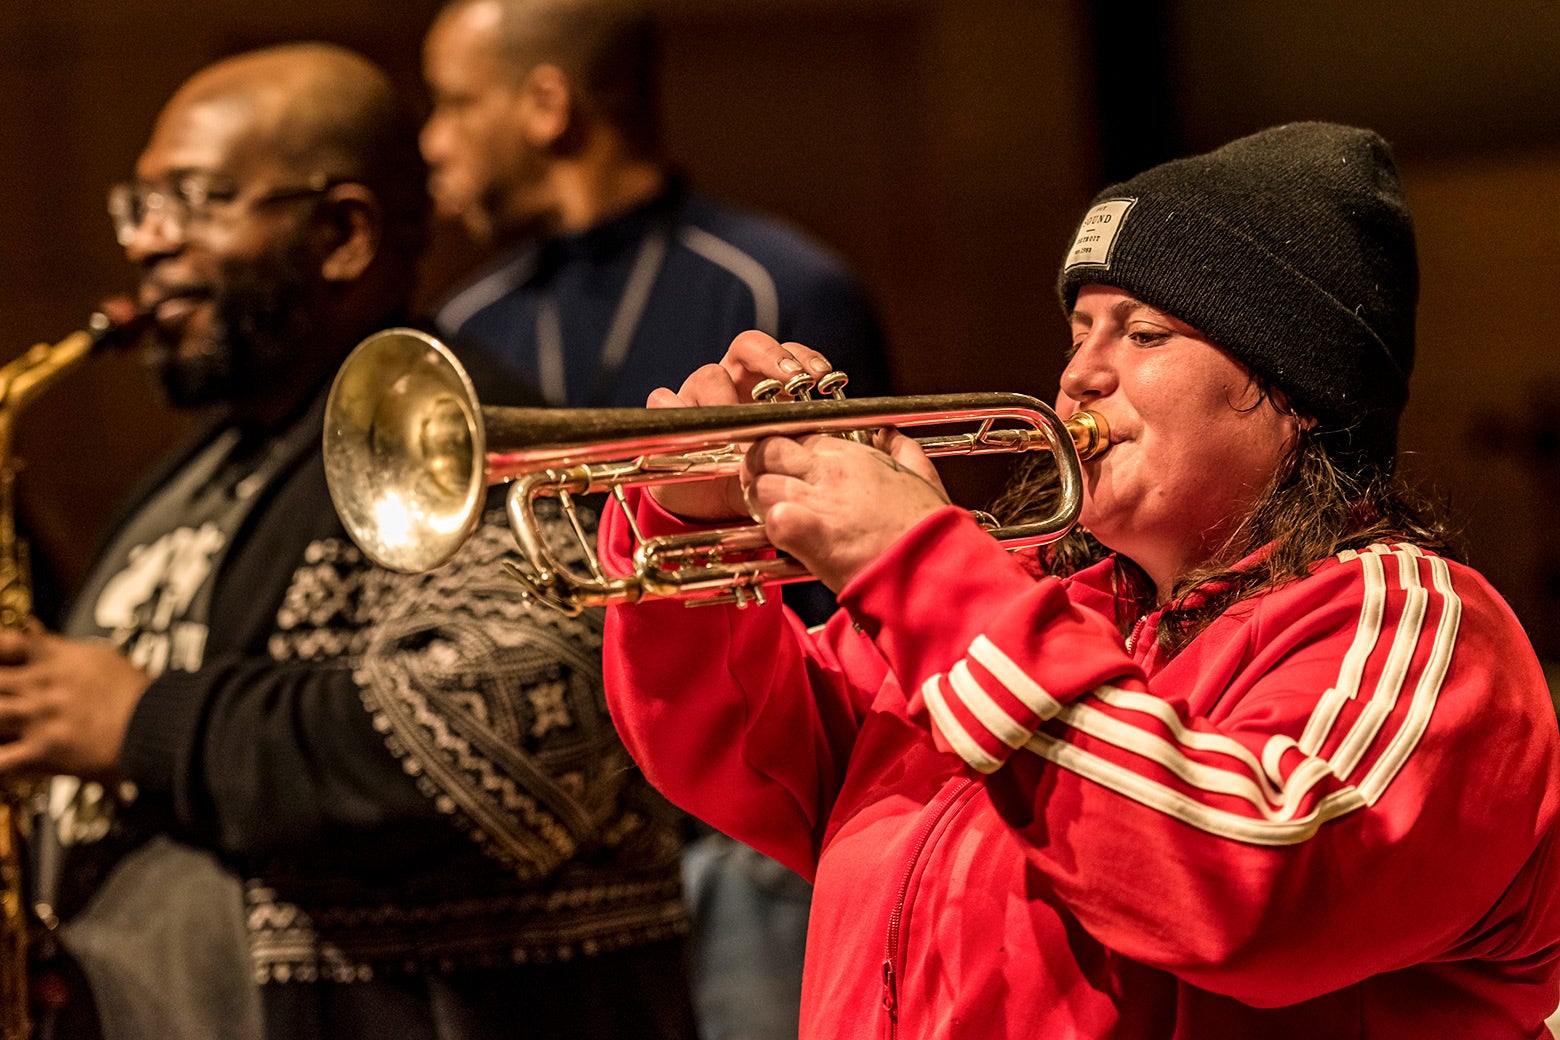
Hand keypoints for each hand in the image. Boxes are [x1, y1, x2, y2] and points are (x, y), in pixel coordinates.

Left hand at [0, 626, 149, 781]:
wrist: (159, 723)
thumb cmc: (135, 693)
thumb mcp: (98, 656)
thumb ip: (56, 646)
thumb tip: (32, 629)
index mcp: (53, 659)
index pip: (3, 644)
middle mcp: (39, 687)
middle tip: (4, 697)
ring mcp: (38, 719)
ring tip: (3, 728)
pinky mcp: (44, 751)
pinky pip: (2, 761)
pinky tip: (2, 767)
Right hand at [645, 330, 842, 521]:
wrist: (714, 509)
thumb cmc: (758, 476)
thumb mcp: (789, 459)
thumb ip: (814, 444)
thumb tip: (872, 442)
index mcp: (763, 382)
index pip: (784, 353)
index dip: (802, 357)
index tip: (823, 377)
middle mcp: (732, 380)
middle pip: (748, 345)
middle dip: (772, 358)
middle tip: (791, 381)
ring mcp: (696, 395)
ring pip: (708, 375)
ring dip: (727, 396)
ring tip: (741, 425)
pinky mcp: (667, 416)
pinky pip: (663, 400)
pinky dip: (675, 409)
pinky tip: (695, 428)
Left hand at [743, 426, 948, 592]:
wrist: (929, 564)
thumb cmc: (927, 527)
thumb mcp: (922, 475)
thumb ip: (904, 451)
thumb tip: (893, 437)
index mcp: (852, 455)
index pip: (797, 438)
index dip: (786, 454)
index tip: (787, 468)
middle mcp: (828, 471)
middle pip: (768, 452)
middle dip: (758, 468)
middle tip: (763, 486)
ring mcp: (814, 500)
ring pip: (761, 487)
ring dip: (760, 502)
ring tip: (773, 518)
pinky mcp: (804, 533)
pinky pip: (770, 521)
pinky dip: (771, 530)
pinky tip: (785, 539)